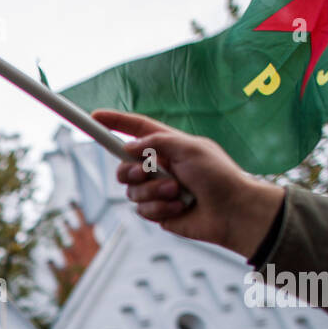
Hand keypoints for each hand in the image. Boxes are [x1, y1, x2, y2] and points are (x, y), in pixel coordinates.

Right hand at [91, 109, 284, 258]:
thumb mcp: (189, 148)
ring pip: (132, 191)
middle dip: (131, 170)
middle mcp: (160, 166)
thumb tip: (128, 148)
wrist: (232, 212)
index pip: (137, 129)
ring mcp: (158, 190)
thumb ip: (156, 143)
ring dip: (153, 192)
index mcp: (169, 145)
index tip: (95, 116)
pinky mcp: (159, 212)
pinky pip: (142, 210)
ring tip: (177, 193)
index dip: (115, 122)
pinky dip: (160, 209)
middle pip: (124, 165)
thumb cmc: (218, 176)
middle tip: (146, 172)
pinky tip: (180, 208)